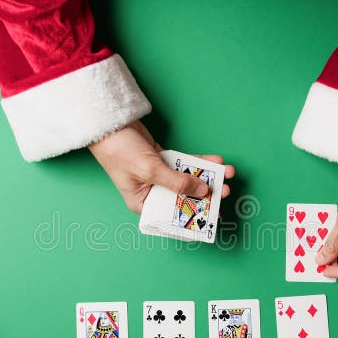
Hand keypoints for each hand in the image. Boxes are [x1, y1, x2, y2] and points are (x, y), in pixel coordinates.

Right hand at [88, 121, 233, 213]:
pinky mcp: (162, 159)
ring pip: (188, 178)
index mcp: (142, 203)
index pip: (172, 214)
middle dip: (207, 192)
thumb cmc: (119, 151)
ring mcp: (158, 175)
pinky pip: (185, 164)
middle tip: (226, 189)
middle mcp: (152, 192)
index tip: (214, 213)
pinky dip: (199, 162)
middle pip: (184, 196)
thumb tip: (203, 191)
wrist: (109, 123)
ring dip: (208, 175)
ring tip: (227, 173)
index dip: (193, 214)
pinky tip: (215, 161)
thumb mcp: (150, 171)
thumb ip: (177, 182)